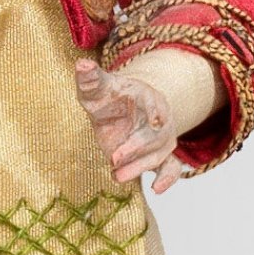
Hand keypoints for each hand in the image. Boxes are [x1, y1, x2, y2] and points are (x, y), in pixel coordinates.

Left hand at [74, 49, 218, 193]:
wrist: (122, 110)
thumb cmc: (110, 98)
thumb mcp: (98, 88)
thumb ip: (90, 79)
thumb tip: (81, 65)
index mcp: (149, 97)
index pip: (155, 107)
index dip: (150, 120)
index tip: (143, 130)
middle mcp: (161, 119)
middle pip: (154, 137)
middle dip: (135, 150)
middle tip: (113, 159)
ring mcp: (162, 139)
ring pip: (159, 155)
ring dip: (139, 167)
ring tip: (116, 176)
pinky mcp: (160, 156)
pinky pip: (171, 168)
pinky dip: (167, 179)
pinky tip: (156, 189)